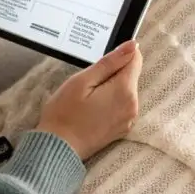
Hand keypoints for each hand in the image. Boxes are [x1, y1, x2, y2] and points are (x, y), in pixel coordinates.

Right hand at [35, 40, 142, 160]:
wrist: (59, 148)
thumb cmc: (65, 113)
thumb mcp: (83, 80)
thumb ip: (110, 62)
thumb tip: (132, 45)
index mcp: (125, 91)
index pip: (135, 59)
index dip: (119, 54)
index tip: (101, 62)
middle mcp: (133, 105)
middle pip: (130, 75)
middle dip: (112, 72)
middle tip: (88, 83)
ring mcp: (129, 119)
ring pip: (126, 90)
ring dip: (111, 87)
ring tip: (88, 97)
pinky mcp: (123, 128)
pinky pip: (122, 104)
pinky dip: (111, 101)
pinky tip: (92, 108)